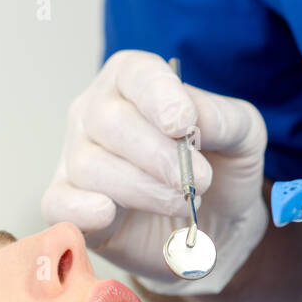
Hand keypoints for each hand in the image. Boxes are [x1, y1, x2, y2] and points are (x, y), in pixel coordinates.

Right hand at [42, 49, 267, 294]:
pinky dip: (81, 208)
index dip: (159, 97)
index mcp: (134, 82)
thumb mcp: (243, 135)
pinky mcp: (70, 205)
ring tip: (181, 203)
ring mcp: (77, 159)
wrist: (215, 227)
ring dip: (141, 188)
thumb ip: (224, 118)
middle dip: (159, 155)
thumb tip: (193, 118)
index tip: (184, 124)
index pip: (135, 74)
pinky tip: (108, 213)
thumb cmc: (221, 169)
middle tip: (198, 181)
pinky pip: (59, 203)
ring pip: (91, 165)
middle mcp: (96, 114)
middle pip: (110, 122)